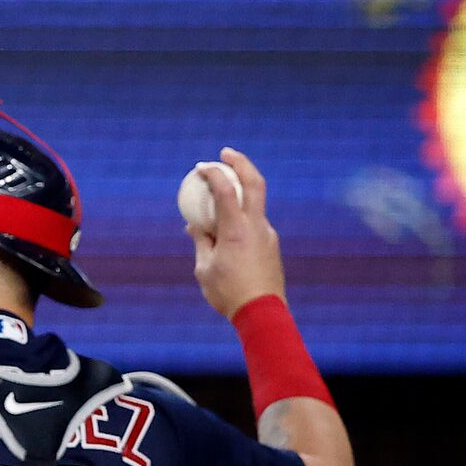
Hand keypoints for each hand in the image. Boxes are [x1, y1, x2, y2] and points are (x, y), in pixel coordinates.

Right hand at [189, 147, 288, 320]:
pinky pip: (255, 222)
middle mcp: (256, 226)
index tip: (201, 167)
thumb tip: (194, 225)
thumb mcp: (204, 267)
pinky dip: (241, 214)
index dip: (213, 173)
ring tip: (220, 193)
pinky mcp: (270, 244)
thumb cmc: (228, 292)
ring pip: (255, 203)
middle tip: (225, 153)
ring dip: (240, 191)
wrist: (261, 311)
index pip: (225, 191)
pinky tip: (227, 226)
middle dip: (241, 163)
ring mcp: (267, 234)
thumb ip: (200, 241)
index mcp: (236, 229)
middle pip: (254, 183)